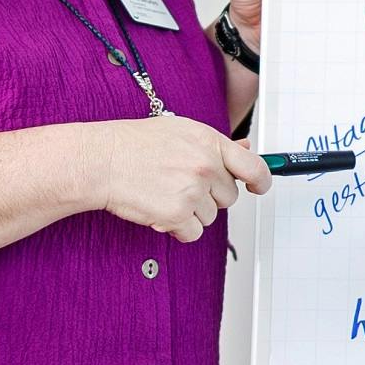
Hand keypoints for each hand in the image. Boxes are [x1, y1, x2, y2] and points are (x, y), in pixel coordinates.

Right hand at [83, 116, 267, 242]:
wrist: (102, 161)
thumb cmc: (134, 144)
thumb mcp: (179, 131)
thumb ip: (214, 145)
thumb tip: (245, 151)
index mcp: (209, 141)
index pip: (253, 166)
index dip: (261, 180)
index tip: (259, 187)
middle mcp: (205, 165)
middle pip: (229, 197)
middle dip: (210, 197)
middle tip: (182, 186)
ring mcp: (192, 191)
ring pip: (210, 217)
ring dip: (190, 213)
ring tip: (164, 193)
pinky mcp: (178, 214)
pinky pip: (192, 233)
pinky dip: (177, 228)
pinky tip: (159, 210)